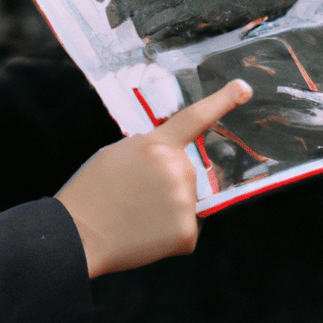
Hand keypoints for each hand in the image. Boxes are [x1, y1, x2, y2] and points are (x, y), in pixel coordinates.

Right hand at [55, 79, 252, 277]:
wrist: (79, 234)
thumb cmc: (91, 192)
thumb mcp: (115, 154)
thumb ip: (148, 150)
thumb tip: (170, 155)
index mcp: (156, 145)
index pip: (194, 118)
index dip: (221, 102)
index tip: (243, 88)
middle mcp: (177, 169)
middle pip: (185, 171)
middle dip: (166, 181)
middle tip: (134, 194)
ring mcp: (185, 202)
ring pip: (186, 201)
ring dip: (166, 208)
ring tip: (134, 214)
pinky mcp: (187, 233)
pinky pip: (185, 228)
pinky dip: (167, 233)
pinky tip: (143, 232)